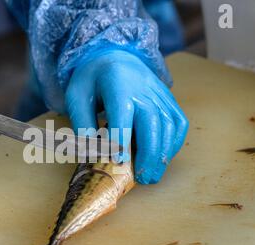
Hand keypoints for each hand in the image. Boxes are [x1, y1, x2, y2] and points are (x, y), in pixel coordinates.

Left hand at [65, 50, 188, 183]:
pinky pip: (178, 122)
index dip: (122, 138)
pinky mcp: (168, 99)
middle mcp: (143, 88)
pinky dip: (173, 143)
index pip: (122, 113)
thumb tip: (91, 152)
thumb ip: (82, 123)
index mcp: (117, 84)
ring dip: (163, 153)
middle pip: (153, 121)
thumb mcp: (77, 96)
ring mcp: (159, 93)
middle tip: (142, 178)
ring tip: (152, 175)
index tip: (119, 161)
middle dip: (149, 153)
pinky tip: (163, 158)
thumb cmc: (92, 80)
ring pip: (169, 124)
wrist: (114, 56)